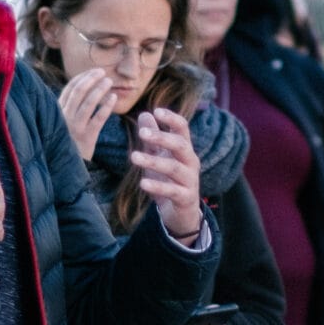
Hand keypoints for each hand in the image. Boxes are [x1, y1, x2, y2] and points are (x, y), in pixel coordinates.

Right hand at [56, 67, 117, 160]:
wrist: (65, 168)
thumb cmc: (67, 143)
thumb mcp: (62, 124)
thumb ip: (68, 109)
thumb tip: (82, 89)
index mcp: (58, 112)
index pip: (69, 89)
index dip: (82, 77)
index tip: (94, 72)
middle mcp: (65, 118)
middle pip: (78, 92)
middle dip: (91, 79)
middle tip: (103, 72)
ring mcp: (75, 128)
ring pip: (88, 103)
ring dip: (100, 89)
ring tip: (109, 82)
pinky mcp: (87, 137)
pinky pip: (98, 118)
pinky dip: (106, 106)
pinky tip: (114, 98)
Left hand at [129, 107, 205, 240]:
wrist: (181, 213)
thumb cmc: (169, 180)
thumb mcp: (160, 156)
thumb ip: (153, 138)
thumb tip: (144, 114)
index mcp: (184, 149)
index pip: (183, 129)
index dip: (172, 119)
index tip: (157, 110)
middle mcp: (190, 162)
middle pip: (180, 145)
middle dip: (162, 138)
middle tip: (142, 133)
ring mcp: (190, 180)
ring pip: (174, 168)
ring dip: (153, 161)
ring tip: (133, 157)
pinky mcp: (185, 198)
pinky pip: (172, 191)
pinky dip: (157, 187)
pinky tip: (142, 183)